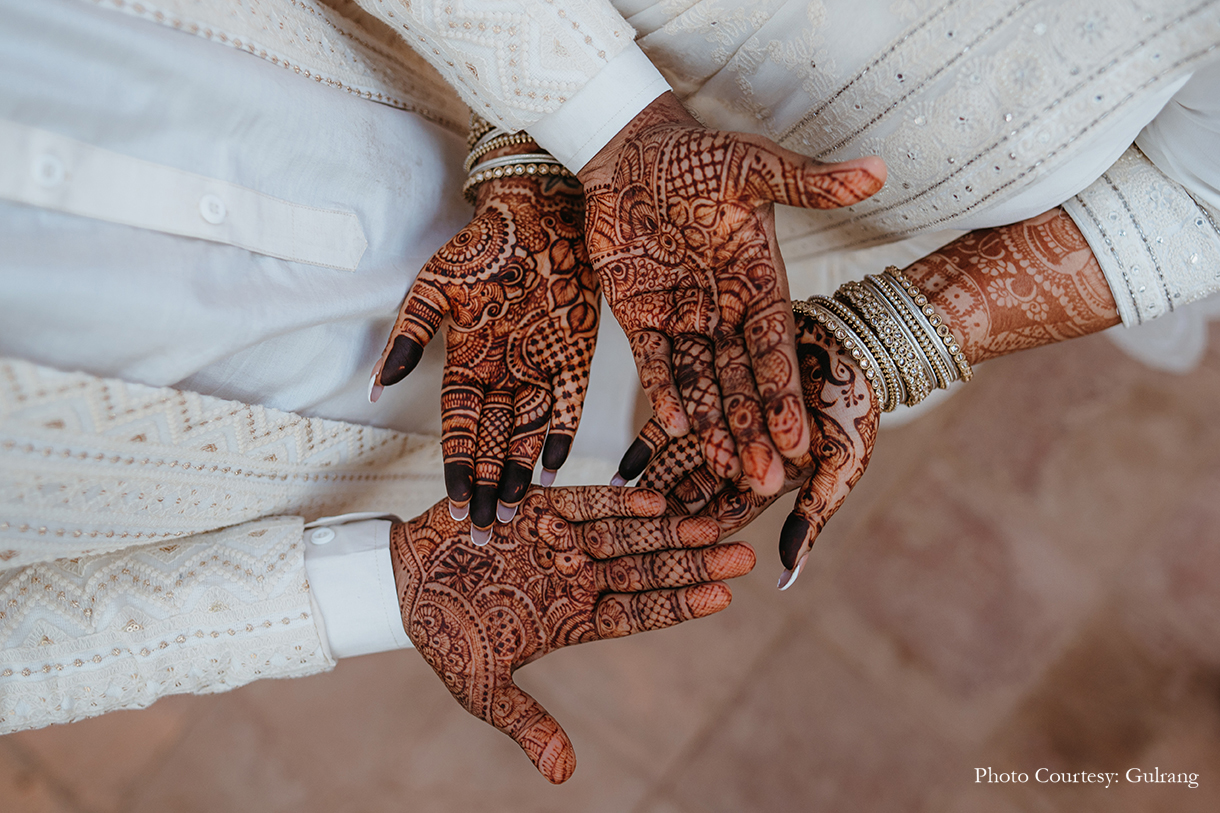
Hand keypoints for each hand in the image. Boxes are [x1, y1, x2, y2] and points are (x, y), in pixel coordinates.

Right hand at [373, 170, 598, 540]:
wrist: (535, 212)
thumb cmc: (480, 247)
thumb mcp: (435, 288)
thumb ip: (409, 336)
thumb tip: (379, 385)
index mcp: (466, 363)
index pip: (460, 429)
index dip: (459, 467)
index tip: (455, 503)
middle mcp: (503, 375)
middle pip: (494, 444)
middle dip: (489, 488)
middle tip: (486, 532)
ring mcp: (540, 368)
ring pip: (529, 434)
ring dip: (522, 474)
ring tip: (517, 514)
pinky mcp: (575, 356)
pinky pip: (569, 405)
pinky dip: (561, 435)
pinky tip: (554, 469)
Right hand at [392, 486, 753, 781]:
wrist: (400, 583)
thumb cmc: (444, 635)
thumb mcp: (484, 689)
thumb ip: (527, 724)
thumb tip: (563, 775)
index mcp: (572, 619)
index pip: (639, 613)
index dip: (679, 605)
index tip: (724, 596)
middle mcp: (575, 577)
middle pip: (646, 571)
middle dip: (693, 562)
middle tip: (743, 554)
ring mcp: (559, 541)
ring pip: (624, 535)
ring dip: (666, 530)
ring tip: (711, 526)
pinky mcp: (535, 509)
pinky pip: (583, 504)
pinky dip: (614, 502)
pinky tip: (654, 501)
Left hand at [578, 93, 884, 496]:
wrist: (632, 146)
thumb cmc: (699, 151)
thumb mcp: (756, 165)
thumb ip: (811, 182)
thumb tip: (879, 169)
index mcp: (759, 282)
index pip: (776, 348)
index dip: (786, 395)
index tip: (800, 440)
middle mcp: (725, 308)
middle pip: (742, 379)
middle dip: (754, 430)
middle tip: (767, 482)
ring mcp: (682, 315)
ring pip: (701, 379)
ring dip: (713, 424)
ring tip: (725, 470)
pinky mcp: (640, 314)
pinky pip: (652, 360)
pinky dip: (662, 389)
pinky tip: (671, 428)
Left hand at [627, 309, 878, 588]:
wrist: (854, 343)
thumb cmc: (855, 407)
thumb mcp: (840, 463)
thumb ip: (814, 512)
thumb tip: (786, 574)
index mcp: (772, 478)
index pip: (730, 515)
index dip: (702, 537)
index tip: (673, 561)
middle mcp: (744, 455)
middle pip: (697, 491)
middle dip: (668, 515)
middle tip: (633, 545)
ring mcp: (725, 423)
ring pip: (681, 459)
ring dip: (654, 484)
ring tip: (620, 514)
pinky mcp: (712, 387)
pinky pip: (675, 417)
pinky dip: (653, 442)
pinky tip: (626, 466)